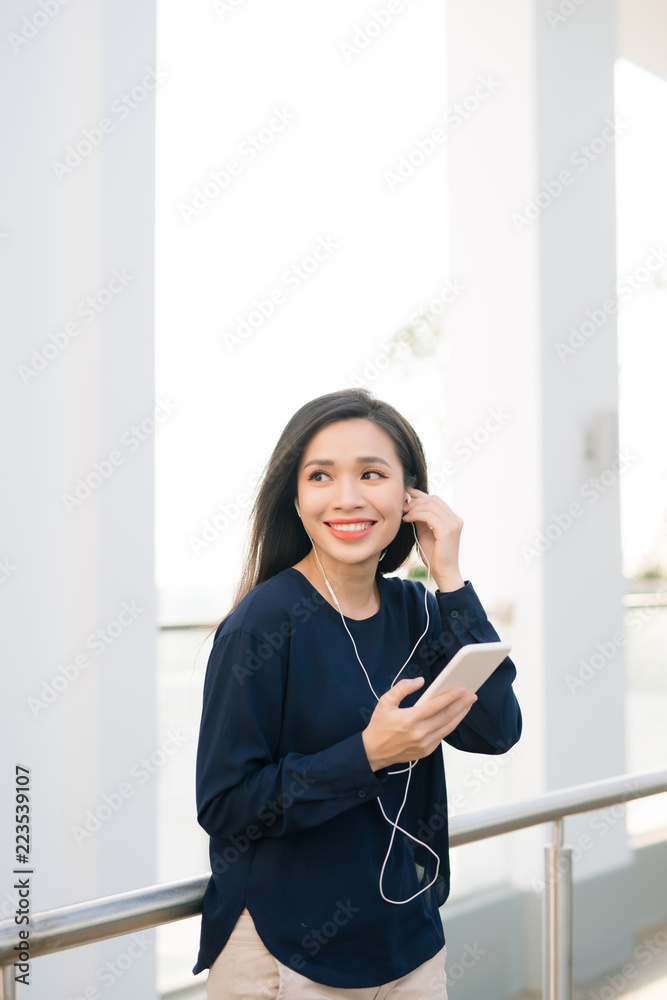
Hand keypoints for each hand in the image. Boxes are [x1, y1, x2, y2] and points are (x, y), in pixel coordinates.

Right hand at [361, 676, 476, 771]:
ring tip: (468, 704)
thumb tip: (420, 681)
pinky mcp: (425, 751)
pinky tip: (455, 717)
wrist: (372, 752)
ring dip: (460, 715)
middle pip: (446, 716)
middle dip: (461, 704)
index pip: (435, 705)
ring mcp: (424, 744)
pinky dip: (450, 725)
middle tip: (472, 695)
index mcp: (408, 719)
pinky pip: (442, 736)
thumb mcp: (385, 702)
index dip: (451, 696)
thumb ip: (402, 688)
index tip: (462, 688)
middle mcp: (419, 733)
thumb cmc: (379, 726)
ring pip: (448, 727)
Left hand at [402, 487, 463, 588]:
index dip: (421, 494)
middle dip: (416, 501)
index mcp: (453, 519)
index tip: (408, 492)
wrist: (443, 572)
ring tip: (405, 514)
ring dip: (414, 508)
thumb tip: (411, 504)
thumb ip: (421, 519)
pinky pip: (428, 516)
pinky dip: (416, 515)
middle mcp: (455, 519)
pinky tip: (407, 519)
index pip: (436, 500)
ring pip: (430, 506)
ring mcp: (453, 524)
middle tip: (404, 507)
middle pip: (434, 500)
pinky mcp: (447, 530)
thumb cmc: (434, 555)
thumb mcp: (425, 532)